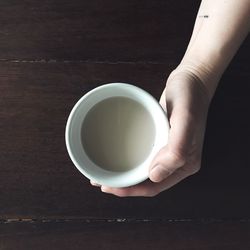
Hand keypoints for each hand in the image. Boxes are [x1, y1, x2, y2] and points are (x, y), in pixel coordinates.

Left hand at [92, 68, 210, 195]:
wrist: (191, 80)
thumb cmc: (189, 96)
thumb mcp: (186, 118)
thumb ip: (177, 149)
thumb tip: (155, 175)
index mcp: (184, 163)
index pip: (154, 186)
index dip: (131, 191)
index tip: (109, 187)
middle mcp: (176, 161)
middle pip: (146, 182)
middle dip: (124, 185)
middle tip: (100, 181)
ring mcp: (168, 151)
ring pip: (144, 170)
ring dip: (125, 174)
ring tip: (103, 173)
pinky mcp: (161, 140)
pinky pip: (144, 156)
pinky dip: (130, 161)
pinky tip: (117, 157)